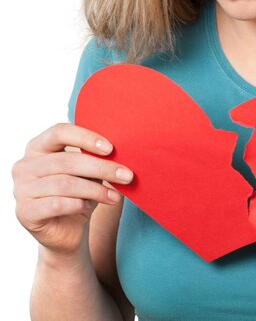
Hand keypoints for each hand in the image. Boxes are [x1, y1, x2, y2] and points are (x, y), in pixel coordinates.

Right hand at [12, 123, 132, 255]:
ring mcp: (21, 189)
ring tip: (115, 196)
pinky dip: (78, 204)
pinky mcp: (24, 212)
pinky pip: (56, 204)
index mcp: (38, 146)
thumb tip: (119, 150)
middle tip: (127, 175)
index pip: (59, 132)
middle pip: (66, 160)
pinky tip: (89, 206)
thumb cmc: (79, 193)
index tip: (111, 148)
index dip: (86, 137)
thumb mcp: (88, 171)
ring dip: (95, 190)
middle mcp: (24, 165)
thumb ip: (95, 157)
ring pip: (65, 183)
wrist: (67, 231)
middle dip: (101, 168)